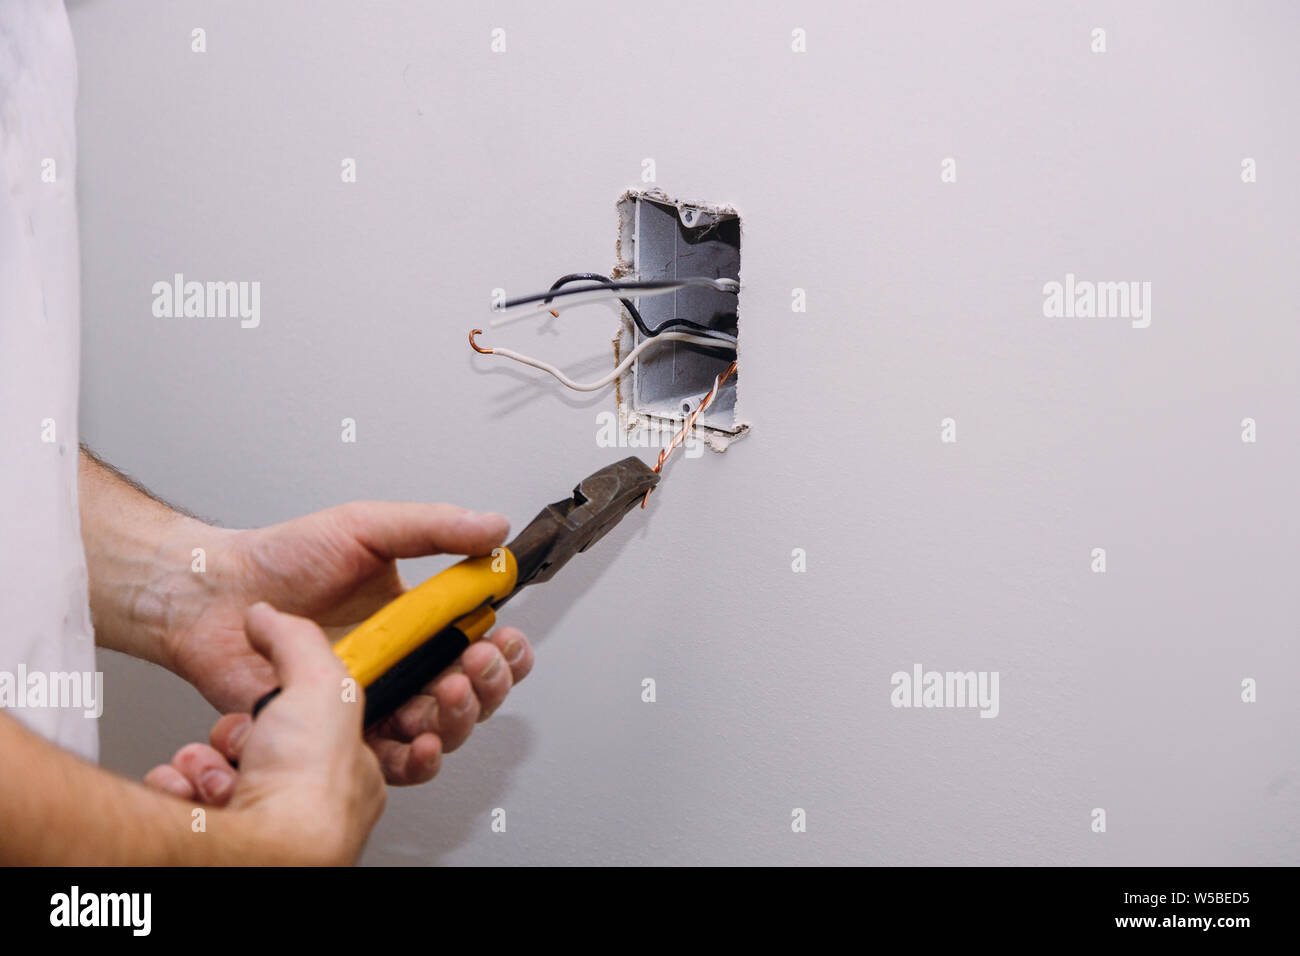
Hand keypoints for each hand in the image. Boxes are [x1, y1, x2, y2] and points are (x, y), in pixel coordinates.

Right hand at [147, 603, 384, 863]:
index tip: (272, 707)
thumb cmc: (307, 792)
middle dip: (237, 736)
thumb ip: (299, 640)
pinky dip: (177, 789)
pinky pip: (183, 797)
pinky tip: (190, 792)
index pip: (318, 723)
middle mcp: (308, 800)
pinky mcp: (216, 838)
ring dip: (204, 763)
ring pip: (215, 769)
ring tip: (218, 771)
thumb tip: (266, 615)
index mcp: (348, 767)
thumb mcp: (324, 684)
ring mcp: (262, 822)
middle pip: (258, 743)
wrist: (255, 852)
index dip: (289, 707)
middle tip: (247, 740)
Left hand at [163, 502, 533, 784]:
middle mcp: (401, 664)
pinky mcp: (342, 732)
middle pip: (473, 692)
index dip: (504, 647)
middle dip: (489, 683)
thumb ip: (432, 527)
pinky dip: (415, 758)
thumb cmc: (279, 560)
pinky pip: (391, 760)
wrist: (212, 596)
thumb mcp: (365, 528)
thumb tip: (493, 527)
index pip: (481, 641)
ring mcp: (373, 700)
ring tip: (448, 692)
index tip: (503, 636)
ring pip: (442, 729)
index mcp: (415, 620)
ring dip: (460, 717)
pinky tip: (422, 739)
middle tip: (476, 664)